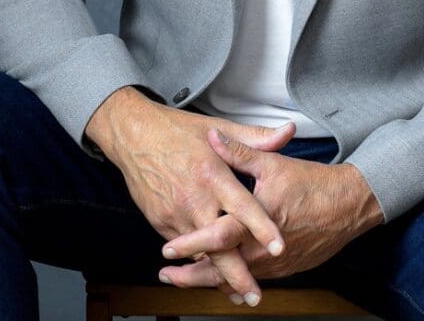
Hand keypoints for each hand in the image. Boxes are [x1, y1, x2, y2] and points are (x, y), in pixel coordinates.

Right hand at [84, 88, 294, 302]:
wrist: (133, 135)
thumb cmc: (178, 131)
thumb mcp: (218, 127)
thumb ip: (255, 138)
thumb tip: (289, 132)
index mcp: (212, 174)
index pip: (242, 206)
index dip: (262, 228)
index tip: (280, 247)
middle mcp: (194, 198)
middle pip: (219, 243)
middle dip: (237, 273)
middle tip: (255, 295)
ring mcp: (175, 212)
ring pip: (200, 252)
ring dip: (218, 274)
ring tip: (239, 292)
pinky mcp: (159, 221)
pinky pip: (183, 247)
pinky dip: (198, 260)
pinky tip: (212, 273)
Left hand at [158, 128, 383, 286]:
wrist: (349, 206)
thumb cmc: (311, 183)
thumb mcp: (272, 163)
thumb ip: (239, 151)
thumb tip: (211, 136)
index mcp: (258, 220)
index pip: (218, 238)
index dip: (191, 244)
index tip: (167, 249)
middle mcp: (264, 249)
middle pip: (221, 270)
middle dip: (190, 275)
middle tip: (165, 274)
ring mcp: (275, 264)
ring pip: (235, 279)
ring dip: (208, 280)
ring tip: (181, 279)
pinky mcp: (284, 270)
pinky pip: (253, 280)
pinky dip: (232, 282)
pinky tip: (217, 280)